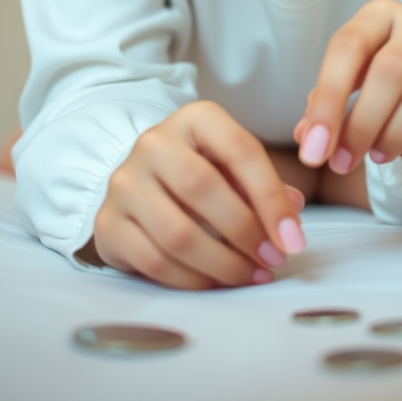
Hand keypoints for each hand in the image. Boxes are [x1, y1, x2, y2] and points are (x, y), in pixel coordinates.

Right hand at [90, 101, 306, 289]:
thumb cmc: (200, 172)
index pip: (240, 150)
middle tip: (272, 260)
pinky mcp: (107, 224)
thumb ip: (264, 184)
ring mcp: (125, 183)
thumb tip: (293, 209)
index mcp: (194, 118)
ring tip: (249, 275)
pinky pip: (154, 262)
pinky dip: (192, 280)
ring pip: (177, 233)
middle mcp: (153, 143)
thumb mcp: (233, 165)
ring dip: (222, 264)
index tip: (294, 239)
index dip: (271, 198)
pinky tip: (215, 282)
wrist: (140, 183)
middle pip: (203, 188)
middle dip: (246, 232)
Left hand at [293, 0, 401, 177]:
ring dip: (396, 133)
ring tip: (378, 158)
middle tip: (342, 163)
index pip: (347, 47)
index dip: (327, 101)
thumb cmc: (388, 86)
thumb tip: (307, 138)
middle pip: (387, 70)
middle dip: (361, 124)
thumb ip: (328, 107)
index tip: (314, 149)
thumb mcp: (354, 88)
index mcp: (379, 15)